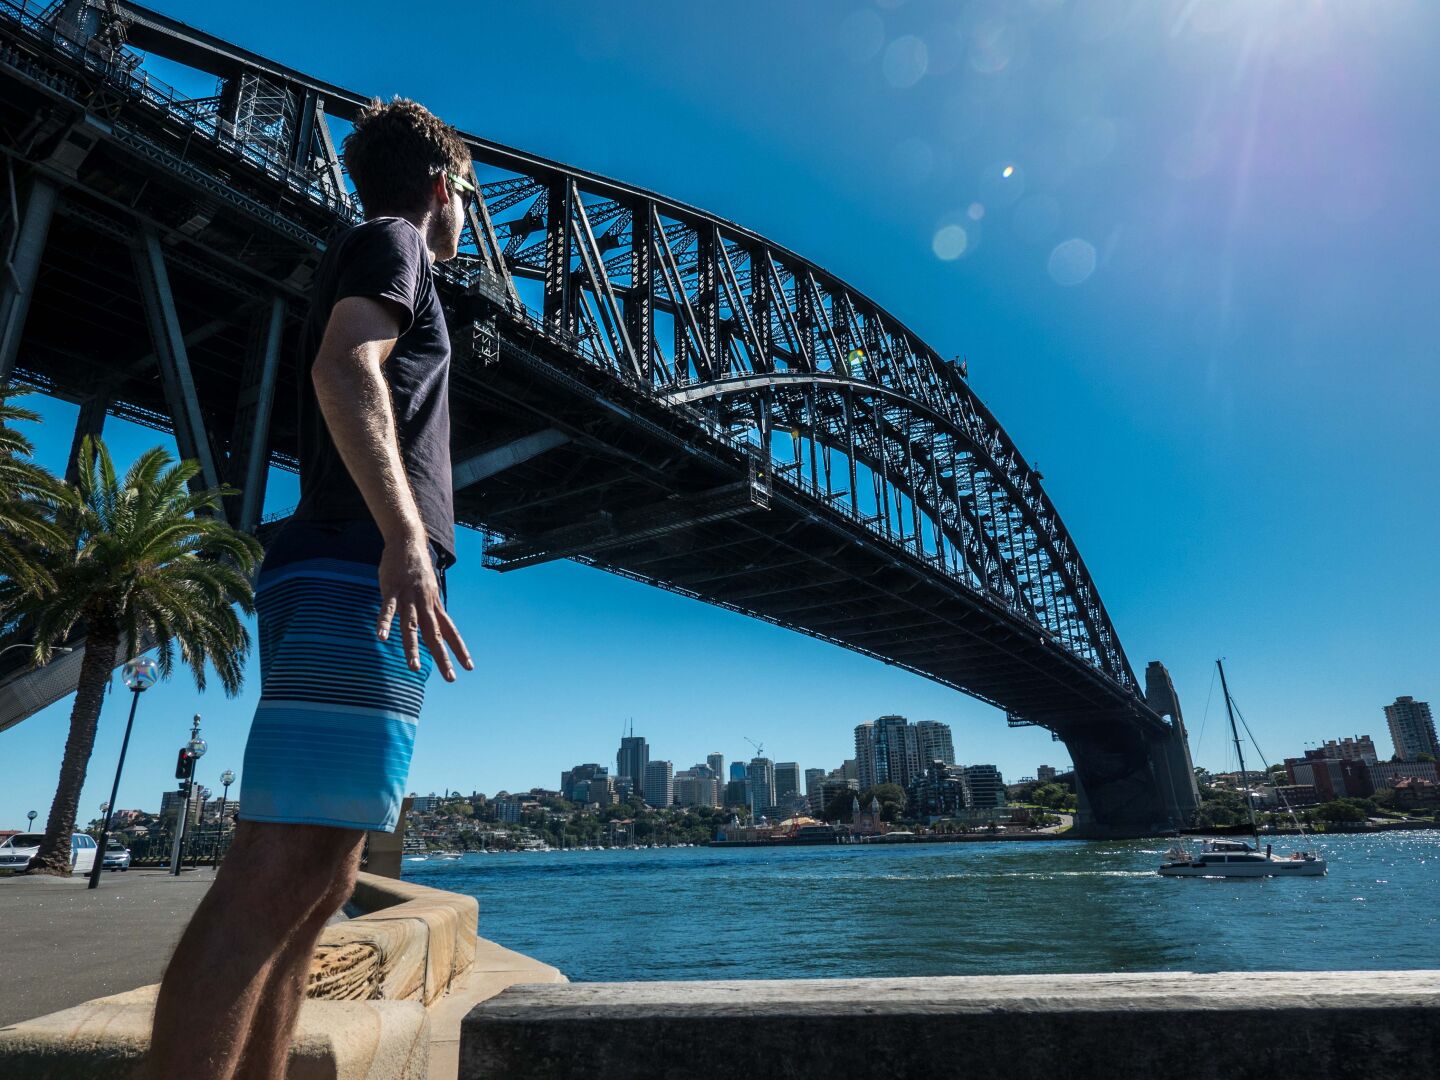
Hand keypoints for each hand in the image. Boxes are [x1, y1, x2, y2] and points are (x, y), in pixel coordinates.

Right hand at [376, 535, 472, 681]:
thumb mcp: (429, 590)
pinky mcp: (392, 590)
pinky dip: (384, 623)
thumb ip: (430, 609)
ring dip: (413, 647)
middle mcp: (426, 604)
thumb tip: (435, 625)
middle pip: (435, 634)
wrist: (408, 541)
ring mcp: (409, 597)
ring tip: (414, 667)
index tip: (469, 667)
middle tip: (450, 678)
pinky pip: (388, 609)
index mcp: (434, 605)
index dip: (459, 649)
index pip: (451, 631)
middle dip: (442, 657)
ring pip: (412, 626)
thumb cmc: (417, 569)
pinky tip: (381, 637)